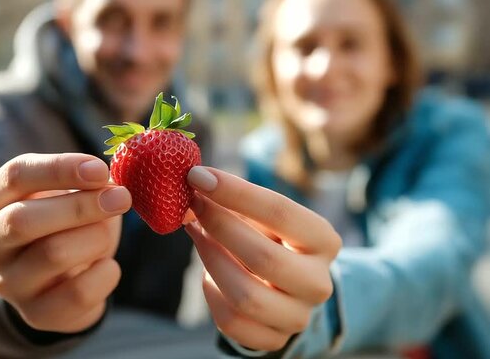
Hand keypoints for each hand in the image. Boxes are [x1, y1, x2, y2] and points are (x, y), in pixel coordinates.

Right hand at [0, 153, 130, 332]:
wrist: (59, 282)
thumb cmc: (67, 225)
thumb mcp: (70, 194)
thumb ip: (87, 184)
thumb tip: (111, 184)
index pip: (16, 176)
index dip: (59, 169)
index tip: (99, 169)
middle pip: (23, 220)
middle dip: (79, 207)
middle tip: (121, 198)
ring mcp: (9, 281)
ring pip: (52, 254)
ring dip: (95, 238)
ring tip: (109, 233)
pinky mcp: (35, 314)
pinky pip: (77, 294)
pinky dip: (105, 275)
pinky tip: (109, 266)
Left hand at [185, 166, 340, 350]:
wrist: (284, 289)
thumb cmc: (269, 239)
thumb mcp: (265, 217)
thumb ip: (238, 202)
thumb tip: (196, 183)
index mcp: (324, 241)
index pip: (280, 212)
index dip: (235, 192)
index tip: (198, 176)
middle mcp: (318, 282)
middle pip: (264, 257)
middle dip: (219, 226)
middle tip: (192, 204)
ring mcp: (298, 316)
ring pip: (245, 295)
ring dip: (211, 260)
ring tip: (197, 234)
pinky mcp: (273, 339)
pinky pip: (232, 321)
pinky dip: (212, 293)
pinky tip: (209, 273)